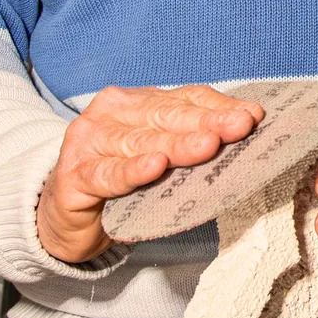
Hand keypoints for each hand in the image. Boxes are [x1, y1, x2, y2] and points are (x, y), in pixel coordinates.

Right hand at [37, 84, 264, 262]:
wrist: (66, 217)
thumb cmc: (119, 183)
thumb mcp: (157, 158)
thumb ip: (189, 142)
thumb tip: (243, 128)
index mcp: (133, 103)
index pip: (181, 100)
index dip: (216, 106)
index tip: (252, 117)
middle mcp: (109, 115)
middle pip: (164, 117)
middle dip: (206, 122)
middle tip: (239, 128)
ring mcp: (88, 143)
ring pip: (141, 143)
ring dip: (177, 145)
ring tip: (208, 145)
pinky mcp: (75, 177)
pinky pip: (108, 174)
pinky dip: (132, 171)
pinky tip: (155, 167)